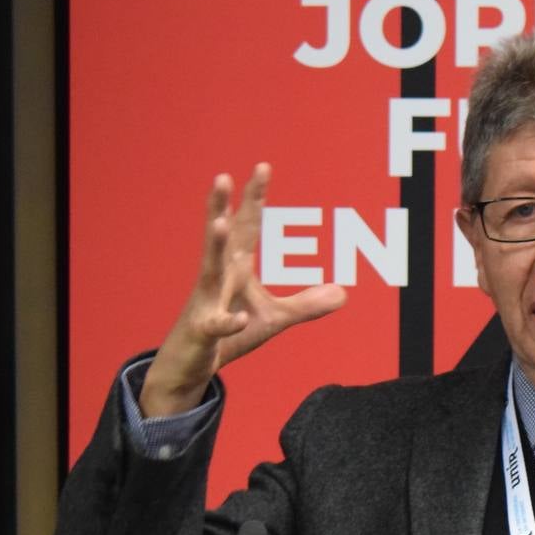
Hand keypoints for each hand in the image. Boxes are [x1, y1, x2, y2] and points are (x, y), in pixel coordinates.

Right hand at [140, 166, 346, 417]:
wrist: (192, 367)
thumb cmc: (230, 336)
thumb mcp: (274, 319)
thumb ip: (306, 304)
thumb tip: (343, 292)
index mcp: (236, 268)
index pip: (247, 226)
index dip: (255, 198)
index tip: (263, 167)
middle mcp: (218, 278)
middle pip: (222, 237)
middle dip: (222, 207)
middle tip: (223, 176)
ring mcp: (206, 303)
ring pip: (210, 270)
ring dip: (215, 247)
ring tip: (220, 223)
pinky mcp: (203, 331)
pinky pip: (216, 325)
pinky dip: (226, 321)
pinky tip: (235, 319)